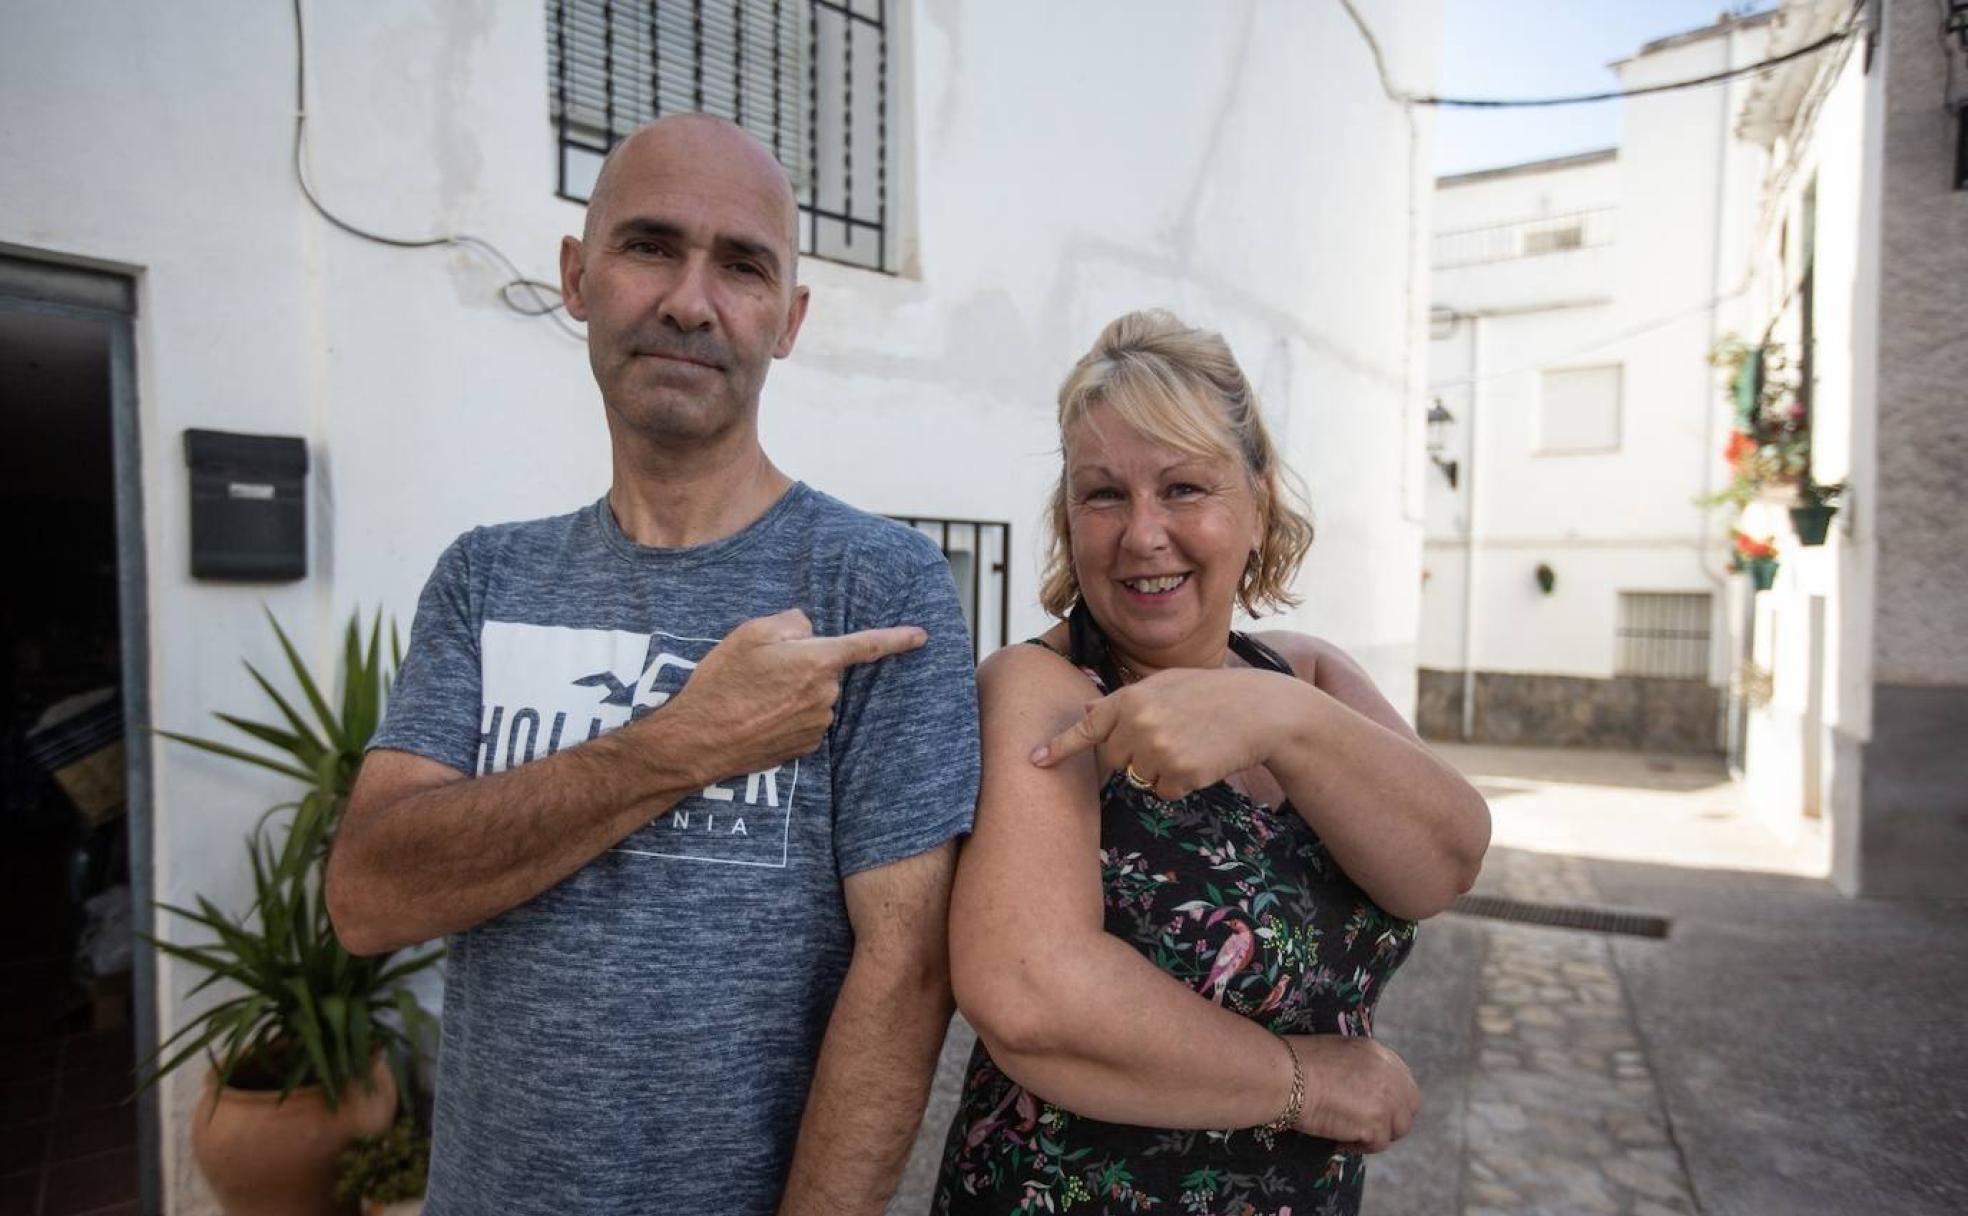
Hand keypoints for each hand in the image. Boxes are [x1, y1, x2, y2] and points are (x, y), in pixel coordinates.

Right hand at [637, 609, 925, 785]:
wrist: (700, 739)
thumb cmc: (723, 682)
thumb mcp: (749, 633)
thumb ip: (790, 622)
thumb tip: (808, 630)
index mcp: (817, 661)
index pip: (867, 645)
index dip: (897, 638)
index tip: (922, 635)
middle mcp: (825, 695)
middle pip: (826, 669)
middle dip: (803, 664)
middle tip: (761, 670)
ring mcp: (817, 724)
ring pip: (815, 695)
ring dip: (793, 692)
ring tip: (753, 696)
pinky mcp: (804, 747)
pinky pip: (804, 720)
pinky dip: (787, 715)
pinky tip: (759, 716)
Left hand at [1030, 667, 1302, 798]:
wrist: (1260, 711)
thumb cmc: (1213, 693)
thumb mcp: (1167, 683)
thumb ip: (1125, 698)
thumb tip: (1086, 709)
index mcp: (1132, 698)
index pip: (1087, 728)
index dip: (1060, 747)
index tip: (1034, 760)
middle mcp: (1139, 724)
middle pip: (1114, 760)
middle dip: (1132, 756)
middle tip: (1169, 737)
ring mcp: (1158, 751)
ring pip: (1139, 778)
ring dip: (1159, 770)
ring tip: (1190, 744)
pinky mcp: (1179, 775)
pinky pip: (1163, 791)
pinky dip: (1179, 783)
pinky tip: (1201, 760)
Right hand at [1288, 1034, 1417, 1152]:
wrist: (1286, 1076)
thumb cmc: (1296, 1062)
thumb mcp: (1338, 1052)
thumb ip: (1358, 1067)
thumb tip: (1361, 1089)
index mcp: (1379, 1053)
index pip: (1403, 1082)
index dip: (1391, 1100)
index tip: (1373, 1110)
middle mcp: (1390, 1074)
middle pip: (1409, 1107)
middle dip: (1391, 1120)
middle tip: (1365, 1128)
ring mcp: (1386, 1100)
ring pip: (1397, 1129)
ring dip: (1375, 1134)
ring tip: (1347, 1133)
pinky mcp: (1376, 1124)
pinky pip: (1377, 1144)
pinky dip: (1358, 1146)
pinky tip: (1338, 1138)